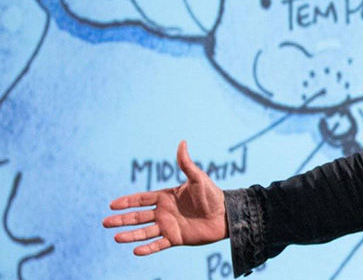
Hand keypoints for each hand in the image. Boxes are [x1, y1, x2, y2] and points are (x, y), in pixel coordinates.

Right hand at [102, 140, 227, 254]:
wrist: (225, 214)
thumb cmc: (212, 195)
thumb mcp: (198, 178)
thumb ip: (186, 163)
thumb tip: (182, 142)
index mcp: (167, 197)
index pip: (142, 199)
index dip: (127, 202)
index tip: (112, 204)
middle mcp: (164, 212)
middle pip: (138, 216)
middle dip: (122, 219)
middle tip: (105, 222)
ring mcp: (169, 226)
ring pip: (144, 232)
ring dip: (130, 235)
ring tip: (116, 237)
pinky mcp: (176, 238)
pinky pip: (158, 245)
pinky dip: (147, 248)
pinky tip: (135, 251)